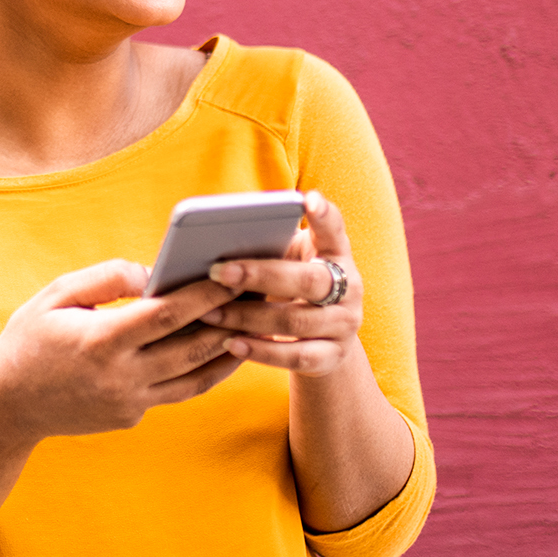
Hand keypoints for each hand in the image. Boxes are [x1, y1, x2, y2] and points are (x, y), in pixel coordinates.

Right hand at [0, 259, 243, 441]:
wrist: (7, 405)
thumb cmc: (28, 339)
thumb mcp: (55, 296)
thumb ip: (105, 278)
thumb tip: (152, 272)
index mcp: (99, 342)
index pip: (165, 316)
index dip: (202, 295)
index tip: (230, 274)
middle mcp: (120, 377)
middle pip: (192, 347)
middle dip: (230, 319)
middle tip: (261, 295)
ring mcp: (129, 402)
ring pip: (196, 376)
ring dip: (230, 349)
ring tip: (257, 323)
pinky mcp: (132, 415)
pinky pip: (179, 391)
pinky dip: (206, 370)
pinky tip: (222, 349)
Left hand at [196, 190, 362, 375]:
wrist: (326, 340)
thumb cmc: (293, 286)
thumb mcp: (288, 261)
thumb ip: (267, 248)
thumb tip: (210, 241)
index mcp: (336, 254)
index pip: (334, 229)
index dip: (324, 215)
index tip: (307, 199)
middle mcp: (349, 287)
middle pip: (309, 281)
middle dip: (260, 275)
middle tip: (217, 271)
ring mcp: (345, 324)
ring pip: (296, 321)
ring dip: (247, 317)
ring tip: (208, 312)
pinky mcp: (334, 356)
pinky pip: (296, 356)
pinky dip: (261, 352)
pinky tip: (230, 344)